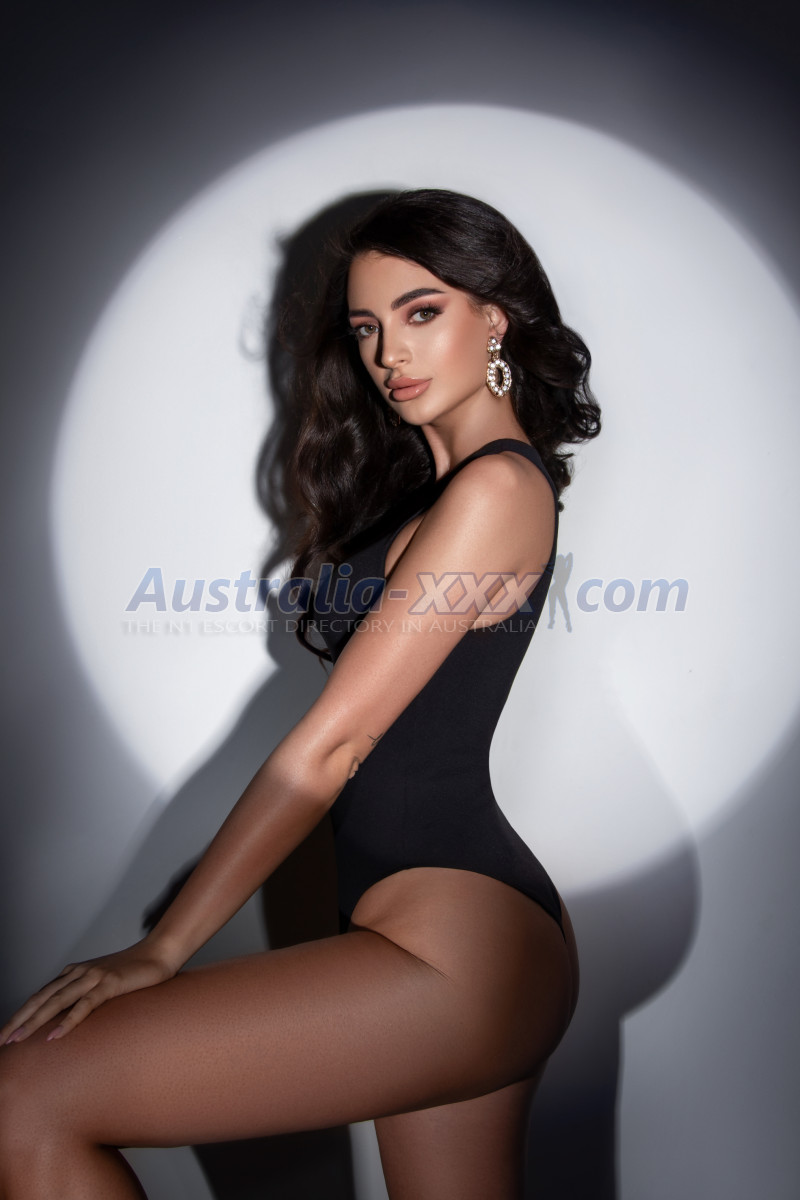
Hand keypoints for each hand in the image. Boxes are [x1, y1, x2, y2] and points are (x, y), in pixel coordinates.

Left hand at [1, 939, 177, 1043]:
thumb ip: (86, 995)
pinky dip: (68, 1021)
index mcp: (74, 973)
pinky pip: (84, 1005)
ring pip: (56, 1002)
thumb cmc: (134, 972)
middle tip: (2, 1041)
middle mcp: (78, 972)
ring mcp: (93, 977)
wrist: (159, 953)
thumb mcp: (104, 983)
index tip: (7, 1032)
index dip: (22, 1013)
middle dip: (19, 1020)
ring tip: (18, 1039)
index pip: (41, 995)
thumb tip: (71, 1018)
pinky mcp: (109, 984)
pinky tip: (55, 1035)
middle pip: (41, 998)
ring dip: (34, 1022)